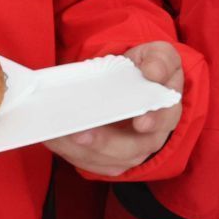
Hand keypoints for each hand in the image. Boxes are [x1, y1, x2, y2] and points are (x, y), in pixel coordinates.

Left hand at [47, 41, 183, 177]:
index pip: (163, 120)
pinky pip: (86, 162)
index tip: (140, 121)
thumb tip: (153, 72)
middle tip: (81, 133)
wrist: (131, 84)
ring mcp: (126, 153)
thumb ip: (160, 60)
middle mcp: (148, 139)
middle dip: (104, 143)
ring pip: (105, 161)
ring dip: (79, 150)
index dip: (153, 121)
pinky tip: (52, 137)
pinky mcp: (105, 160)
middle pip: (129, 150)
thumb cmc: (145, 70)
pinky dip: (67, 151)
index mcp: (165, 112)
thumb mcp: (159, 56)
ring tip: (58, 134)